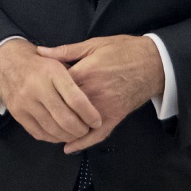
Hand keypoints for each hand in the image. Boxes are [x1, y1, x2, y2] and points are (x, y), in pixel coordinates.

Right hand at [0, 39, 102, 143]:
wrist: (6, 62)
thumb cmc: (38, 63)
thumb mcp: (57, 60)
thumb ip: (74, 76)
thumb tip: (93, 100)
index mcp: (51, 71)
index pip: (75, 99)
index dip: (89, 114)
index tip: (97, 120)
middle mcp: (37, 87)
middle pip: (65, 118)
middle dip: (81, 129)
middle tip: (88, 129)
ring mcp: (25, 102)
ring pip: (53, 129)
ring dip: (69, 136)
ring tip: (76, 133)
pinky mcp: (17, 113)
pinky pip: (39, 133)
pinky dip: (53, 137)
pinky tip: (61, 133)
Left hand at [37, 35, 164, 152]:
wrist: (153, 62)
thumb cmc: (122, 49)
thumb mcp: (93, 44)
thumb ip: (66, 51)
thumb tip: (41, 52)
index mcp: (85, 71)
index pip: (56, 85)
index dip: (45, 85)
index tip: (38, 84)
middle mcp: (93, 92)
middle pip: (64, 105)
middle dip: (51, 106)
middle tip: (40, 106)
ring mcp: (104, 107)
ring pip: (77, 122)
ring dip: (62, 126)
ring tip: (48, 126)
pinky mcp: (115, 117)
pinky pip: (97, 134)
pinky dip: (82, 142)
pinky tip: (68, 147)